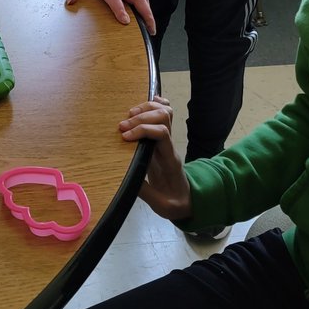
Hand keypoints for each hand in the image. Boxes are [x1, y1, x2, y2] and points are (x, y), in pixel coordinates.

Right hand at [118, 97, 191, 219]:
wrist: (187, 200)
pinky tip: (144, 103)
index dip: (142, 130)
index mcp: (170, 159)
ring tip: (128, 117)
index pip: (162, 133)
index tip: (124, 137)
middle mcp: (170, 145)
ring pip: (165, 111)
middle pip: (163, 117)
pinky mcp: (163, 139)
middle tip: (121, 127)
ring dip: (145, 109)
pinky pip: (165, 114)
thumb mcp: (160, 204)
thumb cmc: (173, 202)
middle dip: (141, 117)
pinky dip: (155, 104)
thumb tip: (126, 179)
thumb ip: (145, 192)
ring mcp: (168, 140)